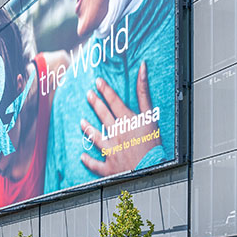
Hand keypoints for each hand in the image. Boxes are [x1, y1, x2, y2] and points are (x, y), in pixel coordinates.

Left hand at [79, 61, 159, 176]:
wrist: (153, 168)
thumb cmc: (154, 144)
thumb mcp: (151, 115)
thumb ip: (144, 92)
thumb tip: (141, 68)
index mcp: (127, 121)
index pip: (114, 101)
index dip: (105, 90)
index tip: (98, 81)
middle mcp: (116, 133)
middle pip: (103, 115)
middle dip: (95, 103)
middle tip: (88, 94)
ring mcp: (111, 150)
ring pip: (96, 138)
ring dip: (88, 129)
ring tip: (82, 123)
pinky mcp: (110, 166)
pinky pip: (96, 164)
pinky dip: (89, 161)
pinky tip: (82, 156)